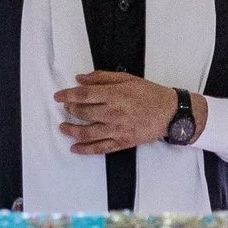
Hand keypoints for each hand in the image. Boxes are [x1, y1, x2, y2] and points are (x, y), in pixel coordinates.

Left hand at [55, 72, 181, 155]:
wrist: (169, 113)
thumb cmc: (149, 93)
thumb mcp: (127, 78)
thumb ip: (102, 77)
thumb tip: (80, 78)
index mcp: (115, 94)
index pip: (84, 95)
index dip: (68, 95)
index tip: (58, 96)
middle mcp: (114, 112)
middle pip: (84, 112)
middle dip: (70, 110)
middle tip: (66, 108)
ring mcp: (117, 129)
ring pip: (88, 132)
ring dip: (72, 130)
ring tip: (63, 128)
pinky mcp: (122, 142)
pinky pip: (100, 148)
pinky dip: (85, 149)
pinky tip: (75, 148)